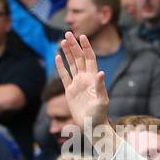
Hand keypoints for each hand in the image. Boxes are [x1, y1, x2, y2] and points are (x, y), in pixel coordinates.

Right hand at [54, 32, 111, 147]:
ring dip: (67, 53)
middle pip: (79, 58)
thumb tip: (101, 72)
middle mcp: (86, 79)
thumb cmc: (99, 114)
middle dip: (74, 46)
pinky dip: (61, 67)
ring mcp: (78, 84)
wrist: (92, 126)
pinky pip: (64, 76)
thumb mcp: (102, 101)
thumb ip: (101, 87)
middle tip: (68, 33)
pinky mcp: (70, 91)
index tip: (82, 36)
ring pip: (72, 64)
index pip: (90, 59)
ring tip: (62, 41)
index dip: (86, 47)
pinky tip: (57, 57)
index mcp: (94, 79)